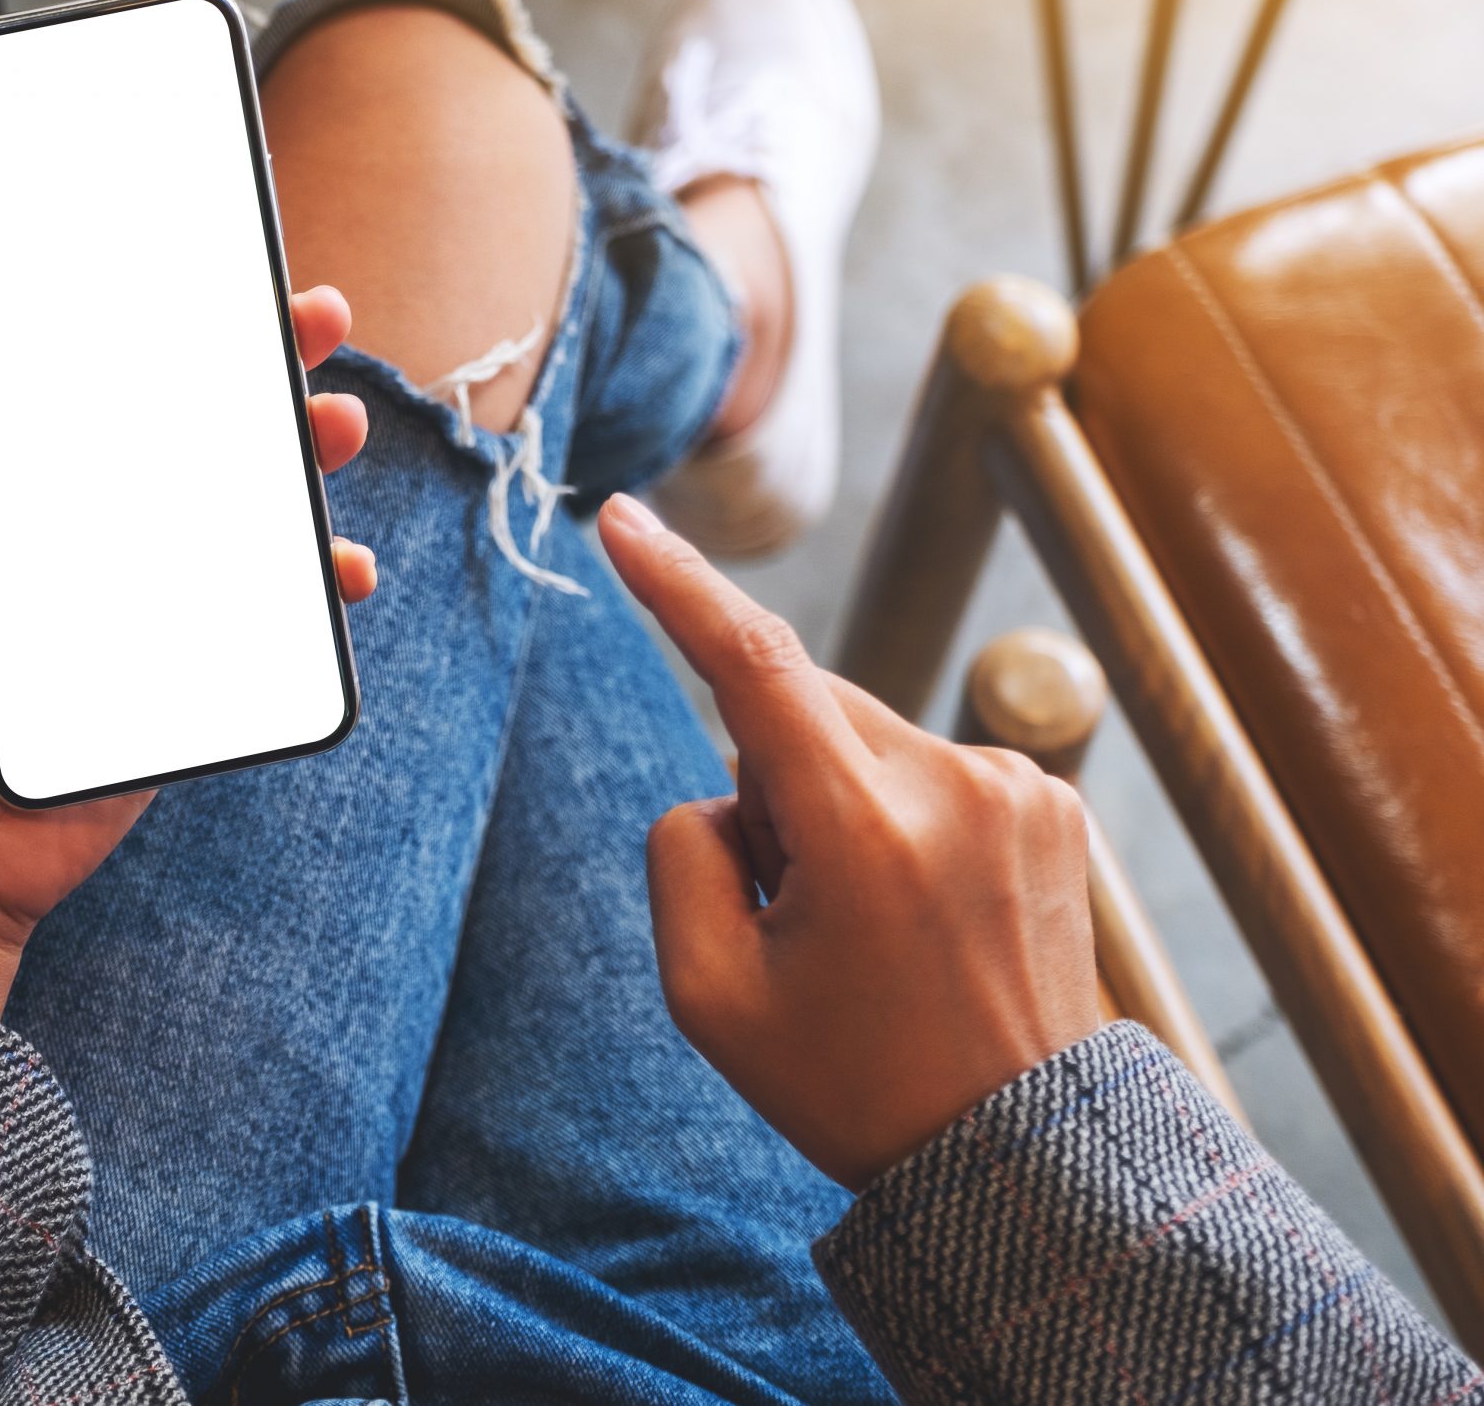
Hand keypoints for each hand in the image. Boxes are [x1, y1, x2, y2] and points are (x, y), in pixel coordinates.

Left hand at [0, 287, 376, 1017]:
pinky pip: (274, 607)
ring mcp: (154, 593)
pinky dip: (320, 581)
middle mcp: (98, 530)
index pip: (102, 380)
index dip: (157, 315)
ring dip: (306, 456)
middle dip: (265, 364)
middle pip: (196, 425)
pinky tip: (342, 569)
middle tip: (316, 318)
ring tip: (335, 429)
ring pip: (250, 504)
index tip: (206, 261)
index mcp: (28, 494)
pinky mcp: (196, 661)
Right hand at [598, 493, 1101, 1190]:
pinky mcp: (1051, 799)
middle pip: (798, 709)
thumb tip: (732, 784)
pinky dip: (895, 816)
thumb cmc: (852, 1083)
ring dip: (834, 802)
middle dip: (769, 782)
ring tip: (870, 928)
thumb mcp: (709, 995)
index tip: (622, 519)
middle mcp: (954, 784)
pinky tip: (920, 912)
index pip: (753, 663)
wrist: (1021, 1155)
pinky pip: (923, 766)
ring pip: (859, 737)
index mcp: (866, 832)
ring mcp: (1016, 786)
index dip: (676, 584)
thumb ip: (682, 853)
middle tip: (795, 911)